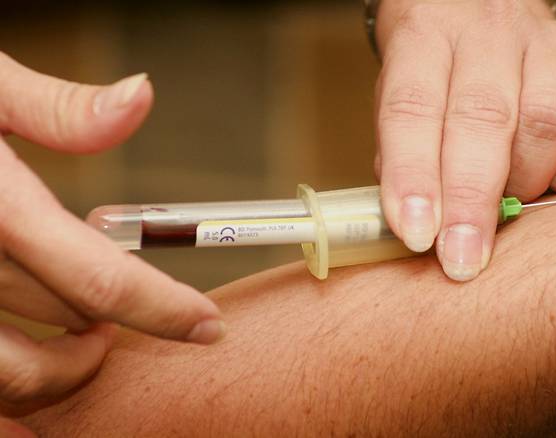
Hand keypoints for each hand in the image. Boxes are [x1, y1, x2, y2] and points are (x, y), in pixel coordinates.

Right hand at [0, 53, 223, 424]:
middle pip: (61, 328)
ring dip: (61, 369)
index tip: (208, 324)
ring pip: (8, 375)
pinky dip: (10, 390)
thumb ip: (60, 108)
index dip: (166, 309)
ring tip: (86, 338)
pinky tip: (33, 370)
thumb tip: (142, 96)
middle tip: (133, 308)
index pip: (100, 278)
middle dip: (113, 325)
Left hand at [373, 0, 555, 280]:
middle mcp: (487, 37)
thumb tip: (418, 225)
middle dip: (472, 200)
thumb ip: (400, 159)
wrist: (477, 17)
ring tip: (505, 206)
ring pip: (547, 123)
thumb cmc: (432, 75)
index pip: (412, 109)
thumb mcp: (393, 103)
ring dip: (523, 185)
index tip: (417, 234)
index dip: (413, 177)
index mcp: (423, 41)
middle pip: (483, 117)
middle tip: (461, 258)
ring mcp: (547, 48)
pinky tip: (547, 183)